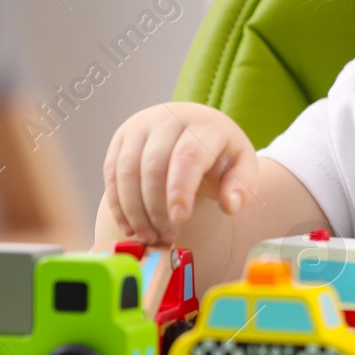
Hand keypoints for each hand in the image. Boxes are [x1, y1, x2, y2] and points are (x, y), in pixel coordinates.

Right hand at [102, 101, 256, 245]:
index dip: (180, 190)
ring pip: (127, 171)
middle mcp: (168, 118)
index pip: (188, 156)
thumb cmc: (219, 153)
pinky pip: (112, 173)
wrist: (194, 130)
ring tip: (149, 236)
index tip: (179, 220)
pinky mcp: (121, 138)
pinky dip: (118, 204)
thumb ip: (242, 187)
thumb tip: (230, 205)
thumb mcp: (241, 166)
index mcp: (203, 124)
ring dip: (134, 210)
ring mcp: (140, 126)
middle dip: (156, 208)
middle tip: (165, 236)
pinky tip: (130, 226)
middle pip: (153, 166)